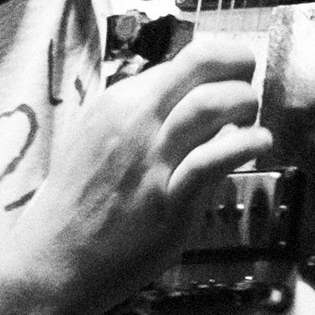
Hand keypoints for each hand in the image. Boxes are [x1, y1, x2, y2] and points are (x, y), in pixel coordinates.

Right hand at [0, 36, 272, 314]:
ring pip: (210, 104)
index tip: (234, 74)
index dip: (220, 62)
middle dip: (239, 65)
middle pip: (201, 63)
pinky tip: (257, 145)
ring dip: (244, 103)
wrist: (57, 255)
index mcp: (120, 100)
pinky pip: (211, 160)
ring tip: (252, 120)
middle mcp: (135, 120)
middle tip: (248, 88)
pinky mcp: (168, 198)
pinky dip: (244, 146)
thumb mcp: (99, 134)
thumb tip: (187, 99)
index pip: (185, 59)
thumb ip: (142, 115)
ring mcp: (152, 159)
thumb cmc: (80, 201)